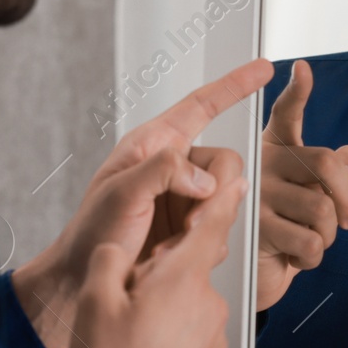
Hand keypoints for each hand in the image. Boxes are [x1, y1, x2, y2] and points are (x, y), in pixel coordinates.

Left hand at [13, 58, 274, 347]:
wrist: (85, 279)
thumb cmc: (92, 233)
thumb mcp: (120, 193)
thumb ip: (163, 172)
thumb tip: (203, 176)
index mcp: (154, 145)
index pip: (201, 106)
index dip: (234, 86)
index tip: (263, 69)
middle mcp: (173, 168)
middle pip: (226, 162)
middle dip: (215, 195)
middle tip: (188, 224)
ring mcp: (183, 198)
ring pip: (227, 198)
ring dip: (204, 225)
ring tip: (167, 243)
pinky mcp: (190, 226)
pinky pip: (220, 227)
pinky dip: (203, 243)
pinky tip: (173, 253)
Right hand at [71, 148, 248, 347]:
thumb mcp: (94, 303)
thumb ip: (108, 260)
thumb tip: (116, 248)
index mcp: (182, 278)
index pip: (214, 220)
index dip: (221, 194)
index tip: (233, 174)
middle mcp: (208, 303)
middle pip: (189, 265)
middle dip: (158, 271)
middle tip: (123, 295)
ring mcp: (214, 337)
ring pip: (186, 303)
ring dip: (160, 308)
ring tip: (126, 336)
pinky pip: (189, 335)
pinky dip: (167, 338)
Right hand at [256, 59, 347, 311]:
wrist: (256, 273)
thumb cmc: (284, 227)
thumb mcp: (311, 195)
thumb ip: (338, 170)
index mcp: (276, 150)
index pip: (286, 113)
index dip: (297, 91)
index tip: (303, 69)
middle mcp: (262, 165)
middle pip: (327, 164)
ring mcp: (255, 196)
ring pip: (323, 208)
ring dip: (332, 234)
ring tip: (315, 239)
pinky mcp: (256, 231)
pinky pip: (310, 241)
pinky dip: (314, 257)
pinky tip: (298, 255)